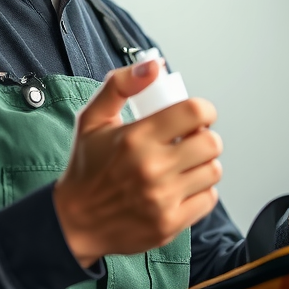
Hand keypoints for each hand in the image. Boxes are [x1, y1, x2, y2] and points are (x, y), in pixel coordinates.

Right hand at [53, 59, 221, 266]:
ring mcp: (162, 199)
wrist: (74, 222)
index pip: (194, 112)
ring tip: (183, 165)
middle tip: (189, 140)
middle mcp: (151, 168)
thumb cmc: (85, 168)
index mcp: (135, 138)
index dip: (202, 110)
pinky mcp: (170, 224)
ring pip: (213, 171)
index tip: (194, 116)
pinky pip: (208, 199)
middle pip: (211, 143)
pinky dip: (199, 191)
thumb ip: (121, 84)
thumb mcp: (92, 119)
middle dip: (204, 137)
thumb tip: (153, 65)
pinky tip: (180, 187)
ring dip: (203, 165)